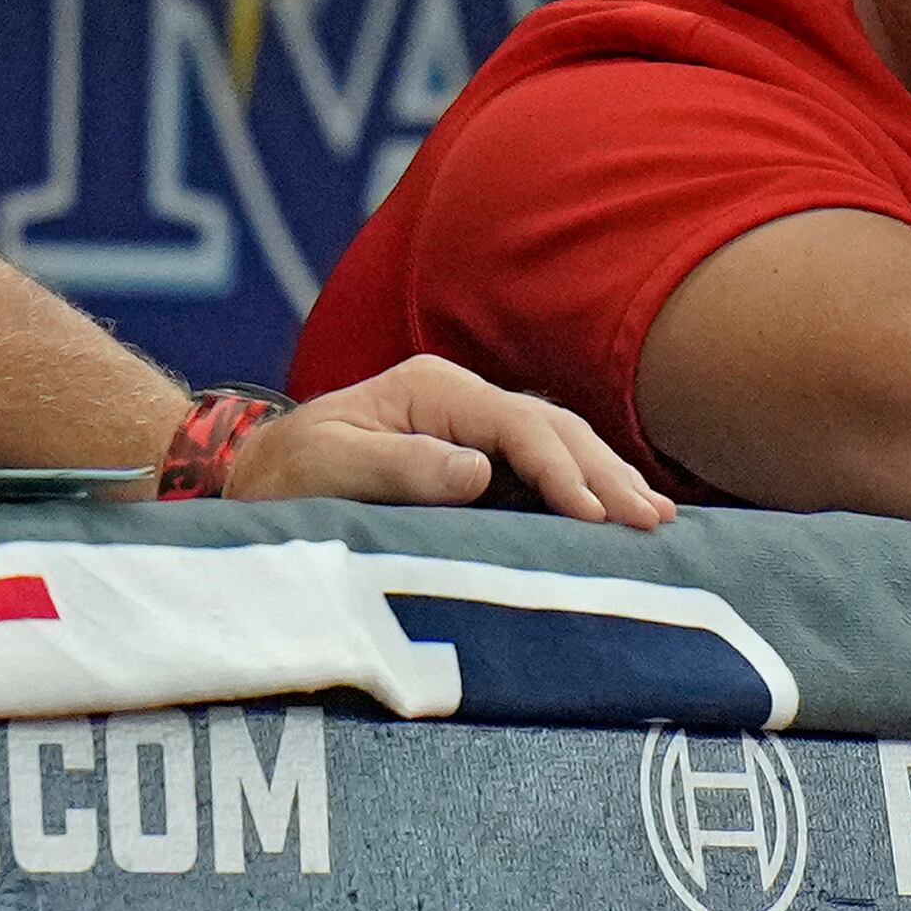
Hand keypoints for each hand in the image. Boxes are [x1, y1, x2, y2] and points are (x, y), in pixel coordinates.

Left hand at [224, 355, 676, 528]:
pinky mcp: (477, 455)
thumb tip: (480, 472)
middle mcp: (462, 399)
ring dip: (608, 478)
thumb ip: (402, 466)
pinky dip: (586, 487)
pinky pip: (544, 466)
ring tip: (657, 516)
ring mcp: (473, 425)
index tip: (594, 515)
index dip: (562, 470)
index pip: (519, 425)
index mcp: (433, 389)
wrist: (253, 475)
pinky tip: (619, 510)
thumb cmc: (284, 476)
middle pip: (555, 429)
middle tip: (652, 520)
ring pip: (560, 444)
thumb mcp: (330, 469)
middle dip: (606, 474)